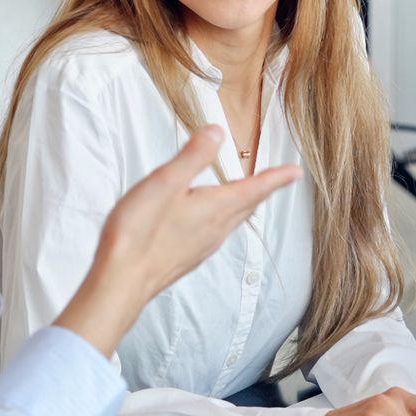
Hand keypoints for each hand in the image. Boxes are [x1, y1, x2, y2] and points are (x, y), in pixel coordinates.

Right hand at [54, 126, 298, 356]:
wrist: (120, 283)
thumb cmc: (139, 233)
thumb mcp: (166, 182)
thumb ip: (193, 156)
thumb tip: (217, 132)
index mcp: (215, 208)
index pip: (255, 188)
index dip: (276, 178)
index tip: (295, 172)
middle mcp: (215, 230)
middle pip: (246, 206)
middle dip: (261, 190)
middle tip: (275, 180)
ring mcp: (201, 247)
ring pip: (230, 221)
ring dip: (241, 205)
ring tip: (245, 194)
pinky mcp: (185, 258)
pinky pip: (213, 233)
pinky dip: (219, 219)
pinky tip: (206, 220)